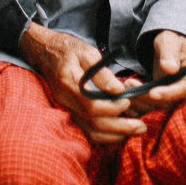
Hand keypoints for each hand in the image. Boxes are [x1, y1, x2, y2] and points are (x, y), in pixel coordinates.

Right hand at [20, 23, 147, 145]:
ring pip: (90, 132)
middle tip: (141, 126)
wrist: (44, 51)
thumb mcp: (86, 52)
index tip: (128, 101)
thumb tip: (119, 90)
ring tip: (135, 130)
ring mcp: (66, 109)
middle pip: (93, 124)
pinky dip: (104, 135)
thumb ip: (102, 73)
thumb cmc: (67, 48)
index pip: (92, 106)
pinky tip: (119, 130)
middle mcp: (66, 100)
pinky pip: (87, 131)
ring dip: (114, 136)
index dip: (113, 108)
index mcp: (69, 83)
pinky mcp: (69, 112)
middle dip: (120, 128)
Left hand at [126, 31, 185, 115]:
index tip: (152, 93)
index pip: (183, 89)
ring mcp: (176, 93)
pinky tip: (128, 93)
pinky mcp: (165, 96)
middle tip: (130, 85)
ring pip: (159, 105)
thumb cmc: (171, 39)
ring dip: (141, 99)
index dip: (168, 93)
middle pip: (170, 101)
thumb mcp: (170, 40)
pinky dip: (139, 102)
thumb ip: (169, 52)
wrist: (169, 44)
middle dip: (148, 97)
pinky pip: (153, 104)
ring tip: (126, 85)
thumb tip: (171, 69)